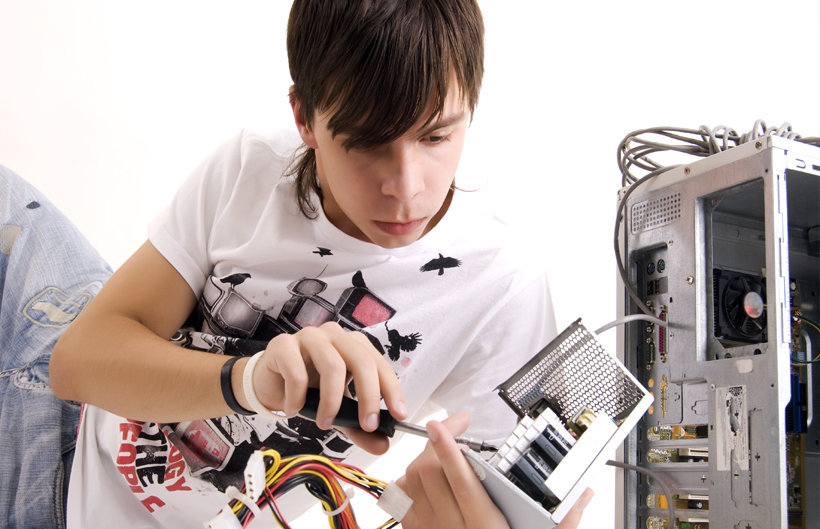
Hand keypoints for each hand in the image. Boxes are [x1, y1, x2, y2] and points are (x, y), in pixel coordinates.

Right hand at [242, 321, 406, 448]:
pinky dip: (298, 398)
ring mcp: (309, 336)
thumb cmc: (308, 389)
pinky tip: (294, 410)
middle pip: (361, 361)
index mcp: (353, 345)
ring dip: (331, 401)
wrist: (269, 383)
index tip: (399, 416)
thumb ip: (358, 426)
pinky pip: (297, 372)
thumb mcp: (338, 410)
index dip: (392, 390)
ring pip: (332, 366)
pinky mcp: (283, 345)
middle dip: (368, 397)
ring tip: (324, 423)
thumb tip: (382, 445)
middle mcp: (334, 335)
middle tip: (367, 425)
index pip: (380, 364)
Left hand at [397, 412, 593, 528]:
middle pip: (431, 472)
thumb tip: (584, 495)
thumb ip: (564, 521)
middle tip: (453, 428)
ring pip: (413, 480)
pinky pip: (403, 498)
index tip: (443, 425)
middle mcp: (451, 527)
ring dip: (425, 457)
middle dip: (438, 443)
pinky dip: (410, 478)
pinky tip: (426, 474)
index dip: (448, 448)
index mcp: (483, 525)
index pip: (460, 479)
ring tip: (441, 449)